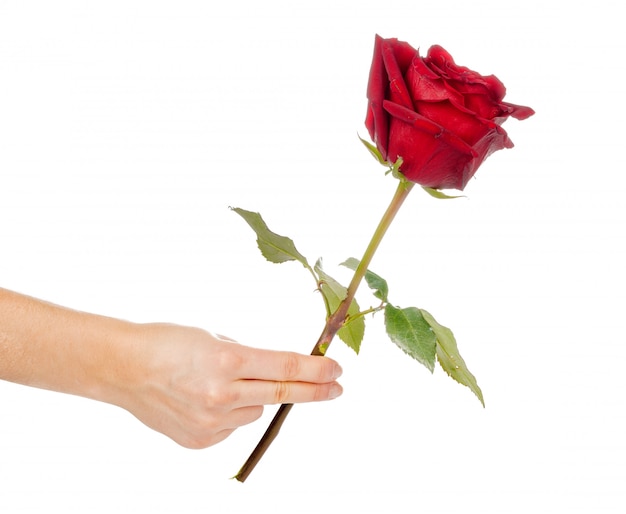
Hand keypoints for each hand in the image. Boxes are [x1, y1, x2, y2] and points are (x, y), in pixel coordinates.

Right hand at [111, 323, 342, 448]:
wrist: (124, 369)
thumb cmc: (168, 342)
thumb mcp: (214, 338)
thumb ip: (248, 357)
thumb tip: (278, 370)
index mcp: (227, 361)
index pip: (285, 366)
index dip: (316, 369)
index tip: (337, 370)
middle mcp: (222, 394)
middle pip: (282, 393)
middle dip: (314, 390)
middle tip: (336, 387)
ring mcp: (211, 422)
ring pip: (255, 411)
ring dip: (253, 397)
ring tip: (219, 383)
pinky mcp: (201, 440)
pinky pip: (232, 426)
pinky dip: (229, 412)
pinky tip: (204, 400)